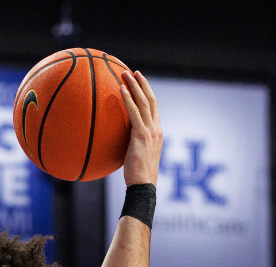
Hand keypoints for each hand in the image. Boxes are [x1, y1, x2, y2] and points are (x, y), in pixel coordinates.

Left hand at [119, 71, 163, 185]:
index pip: (154, 108)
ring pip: (144, 102)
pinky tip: (120, 89)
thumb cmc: (137, 175)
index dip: (147, 94)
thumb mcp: (136, 155)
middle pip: (151, 100)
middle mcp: (156, 129)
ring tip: (124, 73)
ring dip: (134, 86)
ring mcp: (150, 131)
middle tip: (133, 72)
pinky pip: (134, 113)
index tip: (140, 82)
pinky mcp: (141, 135)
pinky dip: (127, 99)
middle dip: (142, 84)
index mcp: (157, 133)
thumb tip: (118, 141)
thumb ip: (132, 144)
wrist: (143, 185)